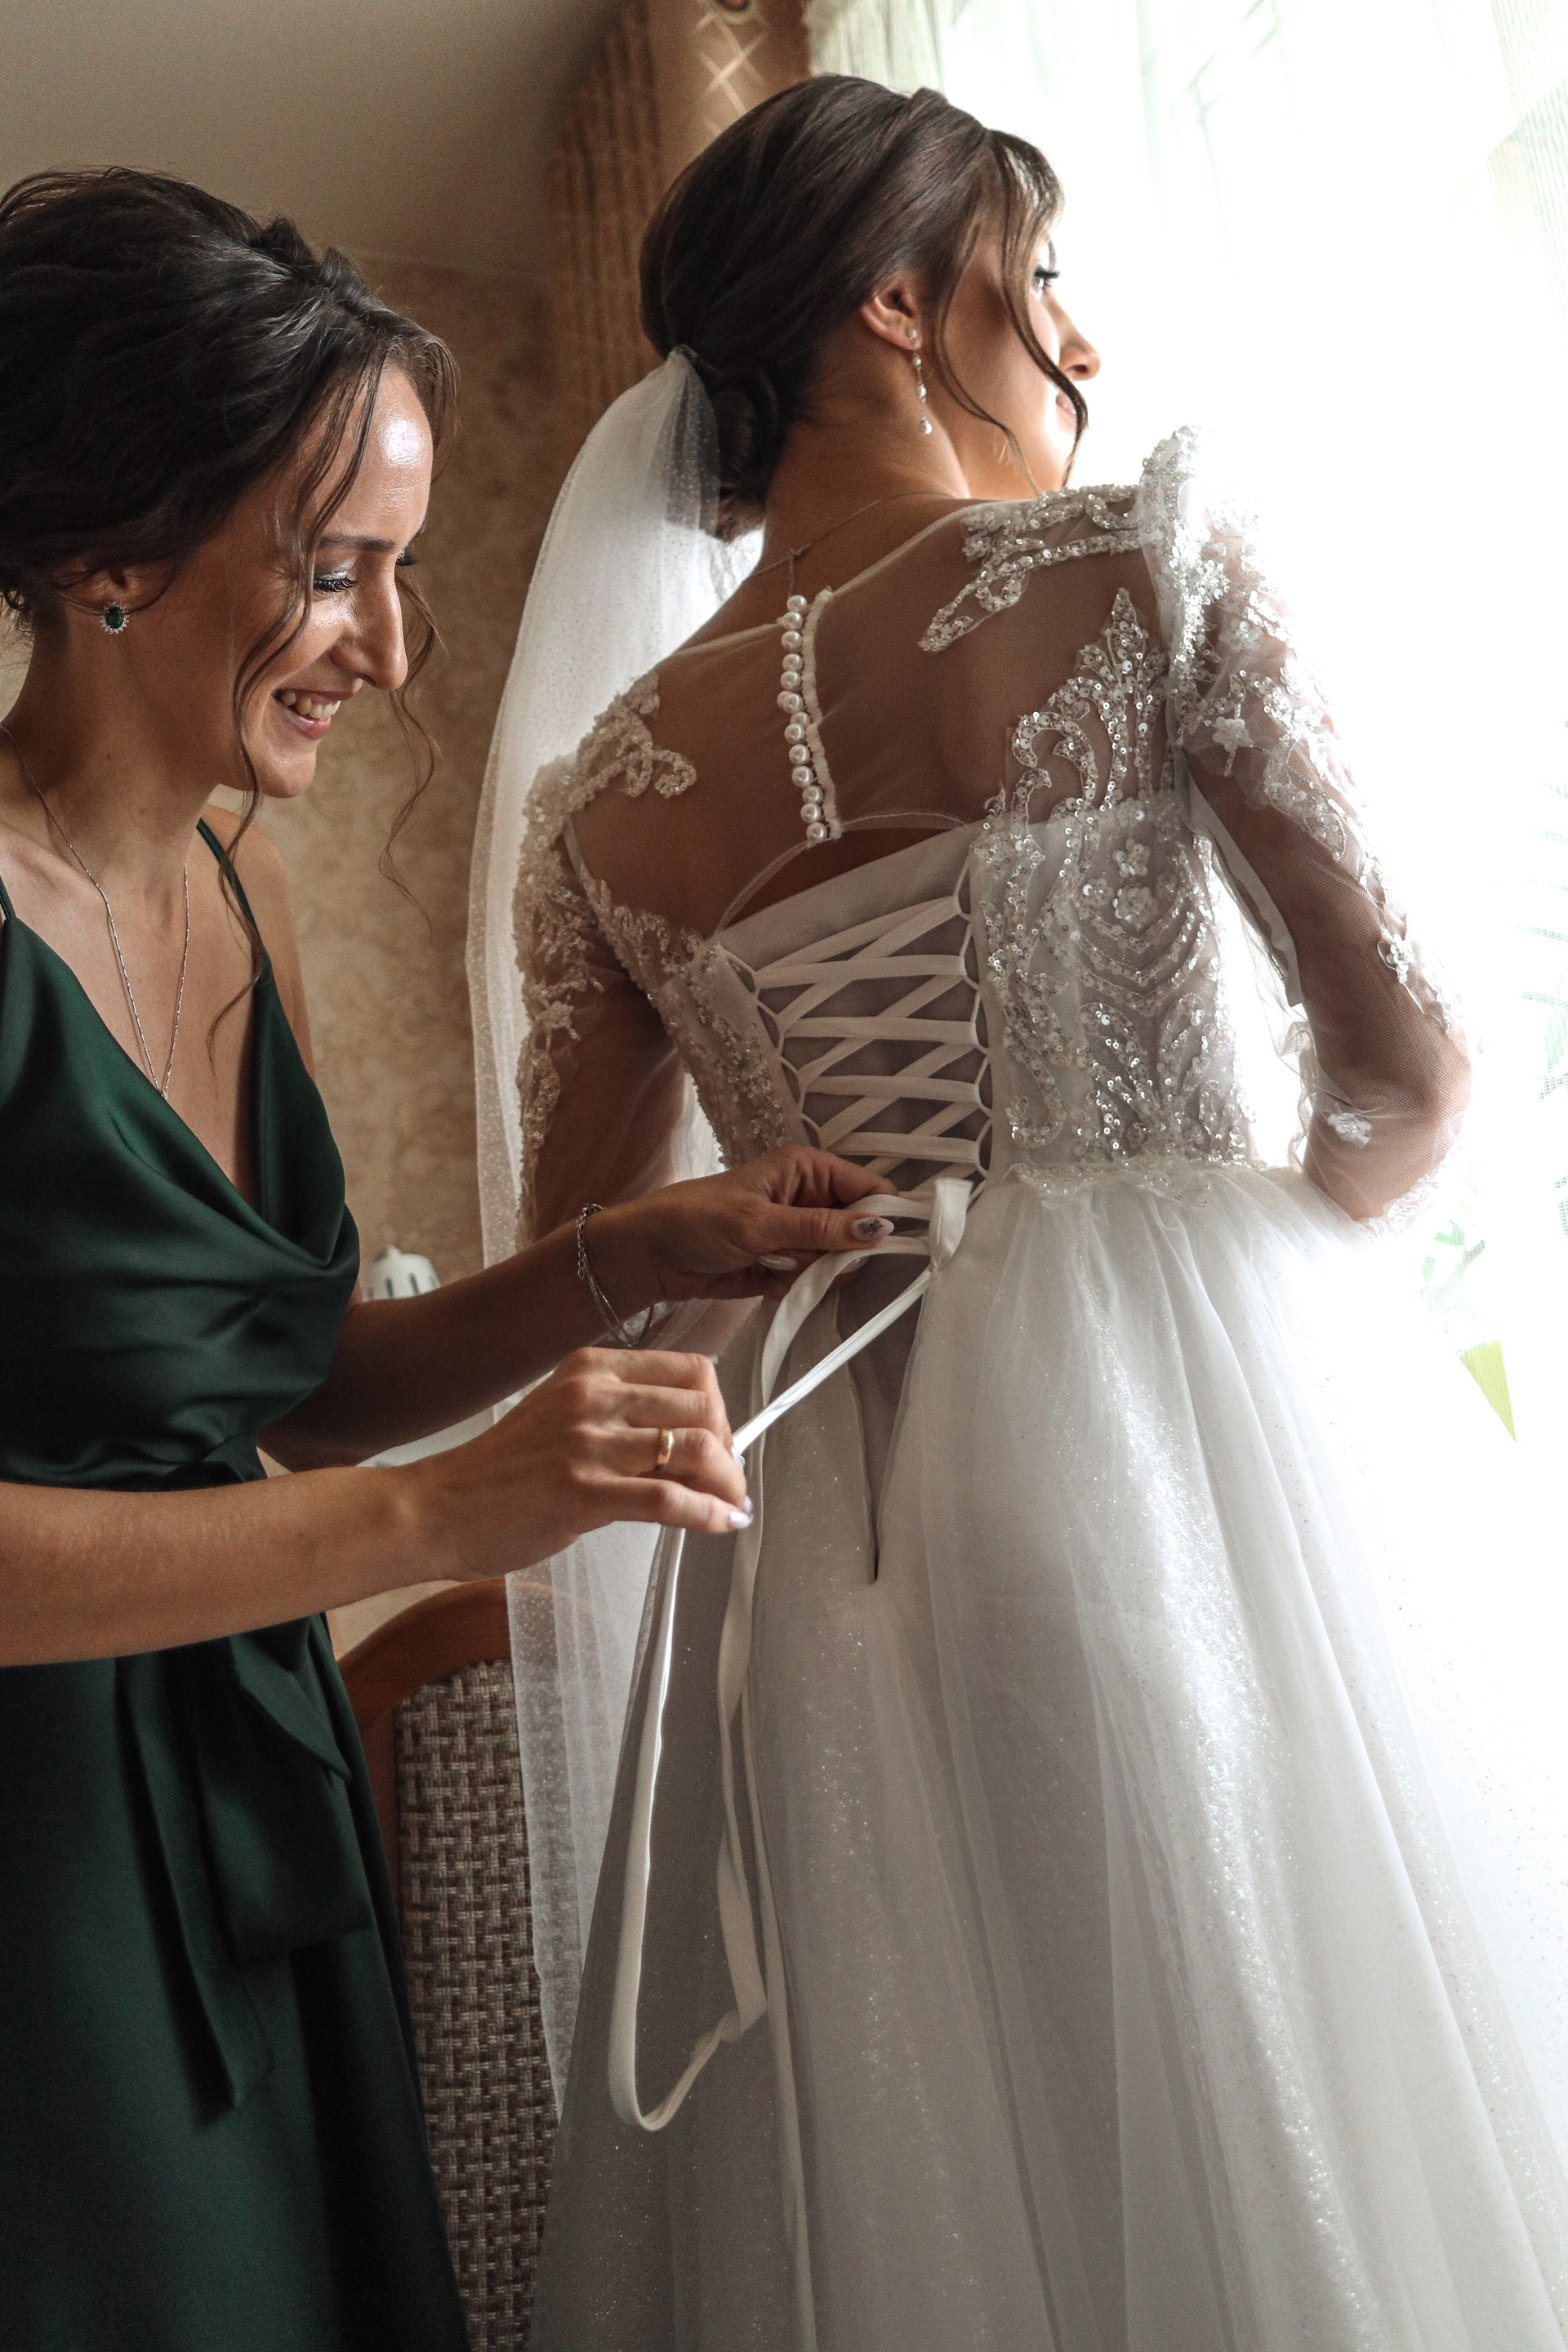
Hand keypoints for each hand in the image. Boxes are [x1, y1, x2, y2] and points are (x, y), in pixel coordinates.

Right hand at [412, 1345, 749, 1579]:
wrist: (440, 1508)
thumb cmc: (502, 1472)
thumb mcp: (563, 1418)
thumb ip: (621, 1418)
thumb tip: (694, 1443)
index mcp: (591, 1368)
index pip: (691, 1368)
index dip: (719, 1407)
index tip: (721, 1438)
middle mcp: (593, 1396)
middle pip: (703, 1405)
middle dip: (729, 1445)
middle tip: (727, 1477)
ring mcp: (587, 1443)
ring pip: (694, 1447)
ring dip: (728, 1481)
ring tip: (731, 1503)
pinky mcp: (582, 1492)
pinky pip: (668, 1499)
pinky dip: (708, 1513)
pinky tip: (721, 1523)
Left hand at [583, 1148, 901, 1309]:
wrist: (648, 1257)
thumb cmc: (695, 1221)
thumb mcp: (759, 1223)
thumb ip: (821, 1228)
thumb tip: (879, 1227)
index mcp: (808, 1169)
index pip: (868, 1188)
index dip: (882, 1215)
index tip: (884, 1246)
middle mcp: (809, 1197)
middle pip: (859, 1230)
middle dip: (840, 1252)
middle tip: (806, 1259)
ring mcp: (799, 1234)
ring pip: (838, 1261)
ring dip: (814, 1273)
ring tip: (776, 1267)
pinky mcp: (786, 1265)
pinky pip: (814, 1282)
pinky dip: (797, 1288)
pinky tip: (768, 1281)